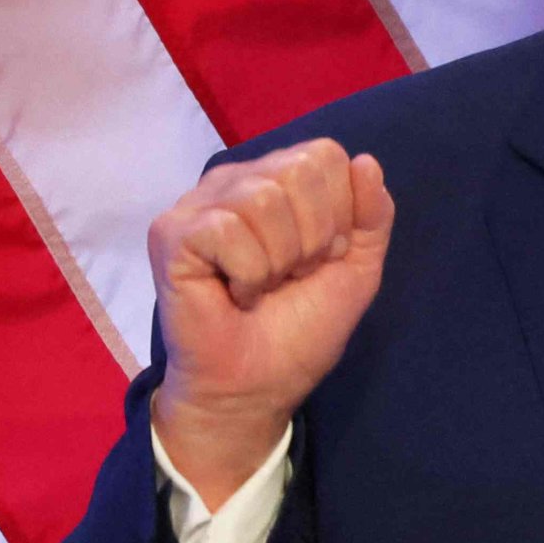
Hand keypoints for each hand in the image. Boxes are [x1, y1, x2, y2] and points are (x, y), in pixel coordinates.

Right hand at [148, 139, 394, 508]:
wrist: (256, 387)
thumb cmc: (299, 329)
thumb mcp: (355, 268)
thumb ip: (372, 216)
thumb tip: (366, 162)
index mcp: (276, 180)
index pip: (324, 155)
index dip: (339, 213)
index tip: (321, 259)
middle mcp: (235, 181)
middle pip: (299, 169)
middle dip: (312, 236)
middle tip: (290, 275)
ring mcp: (198, 204)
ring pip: (264, 198)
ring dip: (278, 259)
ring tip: (261, 286)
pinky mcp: (171, 234)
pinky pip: (228, 230)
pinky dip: (248, 273)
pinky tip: (234, 294)